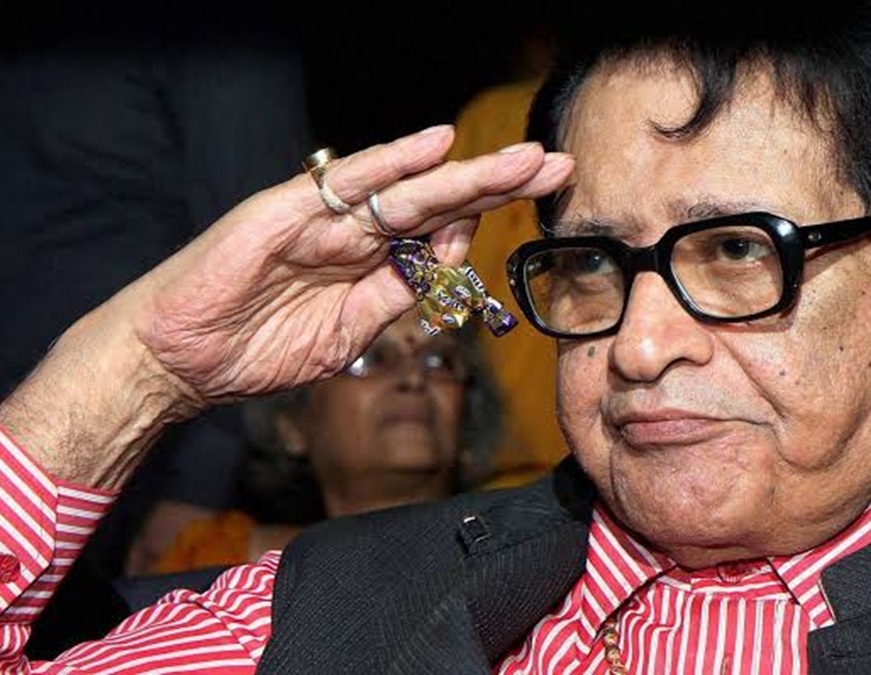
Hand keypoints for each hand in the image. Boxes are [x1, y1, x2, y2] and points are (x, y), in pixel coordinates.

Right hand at [132, 126, 571, 407]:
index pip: (442, 230)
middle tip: (556, 167)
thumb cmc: (257, 349)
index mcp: (369, 260)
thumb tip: (451, 262)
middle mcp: (353, 231)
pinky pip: (346, 184)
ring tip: (522, 161)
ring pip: (406, 189)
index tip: (541, 205)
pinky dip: (390, 163)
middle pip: (438, 201)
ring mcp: (322, 218)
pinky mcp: (286, 212)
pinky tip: (435, 147)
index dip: (490, 215)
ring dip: (466, 175)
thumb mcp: (349, 334)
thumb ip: (398, 295)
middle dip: (499, 185)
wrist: (182, 363)